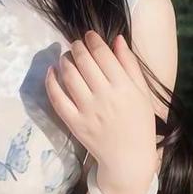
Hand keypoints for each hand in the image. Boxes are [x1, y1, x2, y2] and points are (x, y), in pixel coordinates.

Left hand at [44, 28, 157, 193]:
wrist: (129, 158)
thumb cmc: (139, 123)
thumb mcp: (142, 92)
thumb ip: (130, 65)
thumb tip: (118, 39)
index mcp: (124, 87)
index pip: (103, 55)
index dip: (93, 40)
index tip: (89, 35)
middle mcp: (105, 97)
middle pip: (84, 62)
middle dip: (77, 47)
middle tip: (76, 45)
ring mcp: (87, 111)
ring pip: (69, 76)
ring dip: (64, 61)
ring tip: (66, 57)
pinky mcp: (74, 123)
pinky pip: (57, 98)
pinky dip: (51, 82)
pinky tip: (51, 72)